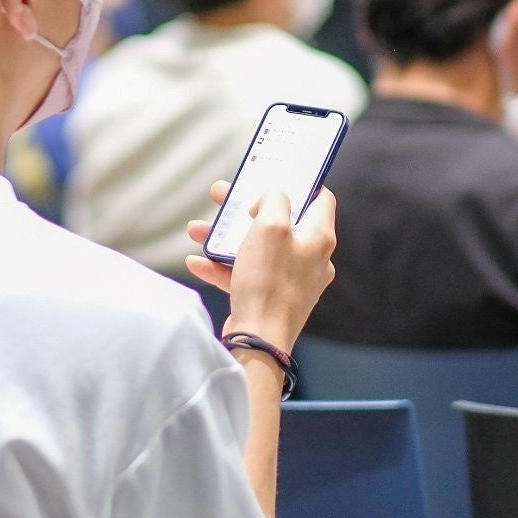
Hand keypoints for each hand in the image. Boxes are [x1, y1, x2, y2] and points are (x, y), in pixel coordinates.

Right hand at [186, 181, 335, 349]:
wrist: (258, 340)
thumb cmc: (268, 282)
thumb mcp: (270, 227)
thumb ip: (274, 200)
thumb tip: (273, 196)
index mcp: (318, 238)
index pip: (320, 199)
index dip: (298, 184)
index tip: (273, 176)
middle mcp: (310, 258)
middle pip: (280, 221)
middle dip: (246, 209)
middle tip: (222, 197)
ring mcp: (291, 280)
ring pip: (258, 248)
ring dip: (226, 237)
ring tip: (197, 230)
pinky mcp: (271, 298)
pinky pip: (247, 274)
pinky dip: (223, 266)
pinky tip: (197, 262)